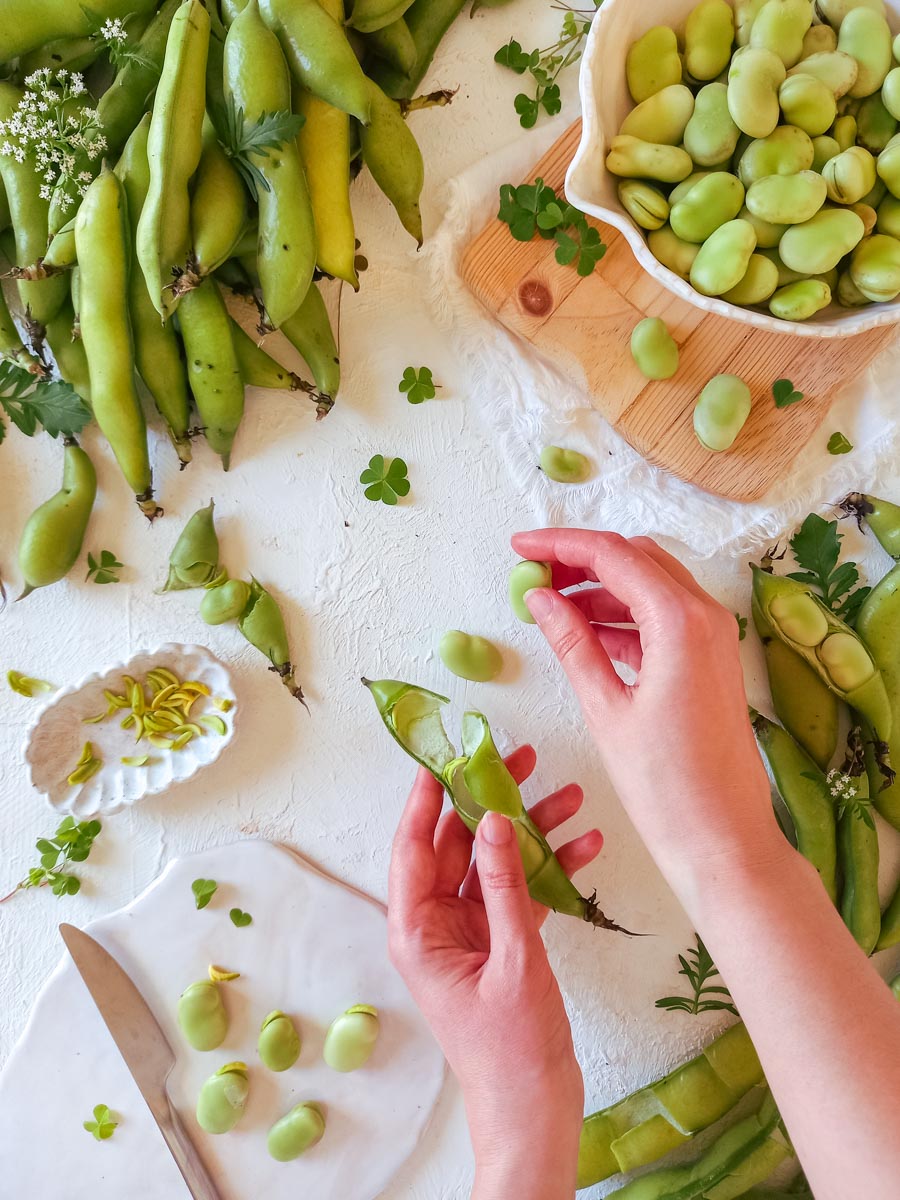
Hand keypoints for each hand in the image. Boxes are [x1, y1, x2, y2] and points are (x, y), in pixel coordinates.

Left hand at [388, 746, 601, 1199]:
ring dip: (532, 833)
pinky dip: (549, 871)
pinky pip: (519, 893)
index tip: (440, 757)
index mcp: (417, 930)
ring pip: (495, 864)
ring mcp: (469, 933)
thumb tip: (495, 820)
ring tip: (570, 797)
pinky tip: (584, 846)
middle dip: (492, 803)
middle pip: (457, 846)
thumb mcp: (512, 958)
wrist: (533, 1111)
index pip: (414, 848)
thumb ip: (504, 886)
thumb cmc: (510, 1049)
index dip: (425, 799)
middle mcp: (436, 925)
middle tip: (521, 760)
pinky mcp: (500, 944)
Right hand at [510, 530, 787, 892]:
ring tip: (549, 604)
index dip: (560, 545)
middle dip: (582, 559)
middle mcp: (706, 615)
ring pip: (651, 585)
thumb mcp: (606, 709)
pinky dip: (623, 616)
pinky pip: (663, 618)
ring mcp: (714, 636)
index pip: (613, 555)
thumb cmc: (666, 785)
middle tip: (532, 573)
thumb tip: (540, 597)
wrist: (724, 838)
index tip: (519, 546)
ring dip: (601, 587)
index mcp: (680, 621)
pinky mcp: (711, 659)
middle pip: (636, 559)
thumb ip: (573, 643)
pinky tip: (585, 632)